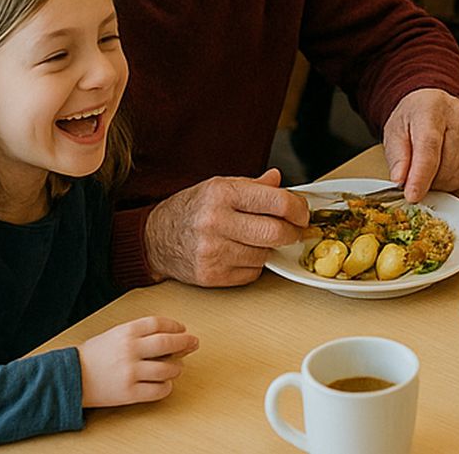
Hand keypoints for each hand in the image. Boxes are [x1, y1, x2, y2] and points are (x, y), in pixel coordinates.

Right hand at [78, 316, 198, 407]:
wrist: (69, 378)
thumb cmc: (94, 354)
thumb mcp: (115, 333)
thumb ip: (139, 332)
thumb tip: (170, 333)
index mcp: (126, 331)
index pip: (159, 323)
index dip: (175, 325)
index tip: (182, 329)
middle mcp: (130, 350)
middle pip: (167, 342)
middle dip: (185, 342)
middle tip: (194, 343)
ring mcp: (129, 372)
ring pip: (166, 368)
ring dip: (177, 368)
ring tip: (177, 368)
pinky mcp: (128, 393)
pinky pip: (156, 390)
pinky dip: (166, 387)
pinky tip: (166, 384)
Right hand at [142, 167, 309, 286]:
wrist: (155, 238)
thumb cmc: (192, 209)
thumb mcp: (221, 186)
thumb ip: (254, 186)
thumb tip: (280, 181)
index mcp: (223, 194)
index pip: (277, 202)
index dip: (298, 209)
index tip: (303, 213)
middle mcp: (217, 222)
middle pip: (275, 233)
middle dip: (292, 232)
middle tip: (295, 230)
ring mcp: (212, 252)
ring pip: (264, 255)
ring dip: (270, 249)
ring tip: (260, 239)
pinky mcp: (210, 276)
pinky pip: (251, 273)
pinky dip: (255, 265)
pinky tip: (244, 253)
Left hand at [383, 88, 458, 201]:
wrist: (437, 104)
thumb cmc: (415, 118)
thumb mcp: (395, 132)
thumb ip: (397, 158)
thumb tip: (399, 181)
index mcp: (433, 109)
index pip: (429, 146)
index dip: (420, 175)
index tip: (412, 196)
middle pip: (445, 166)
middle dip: (428, 179)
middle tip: (417, 169)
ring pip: (458, 176)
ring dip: (441, 181)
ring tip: (433, 163)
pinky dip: (456, 179)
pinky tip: (448, 163)